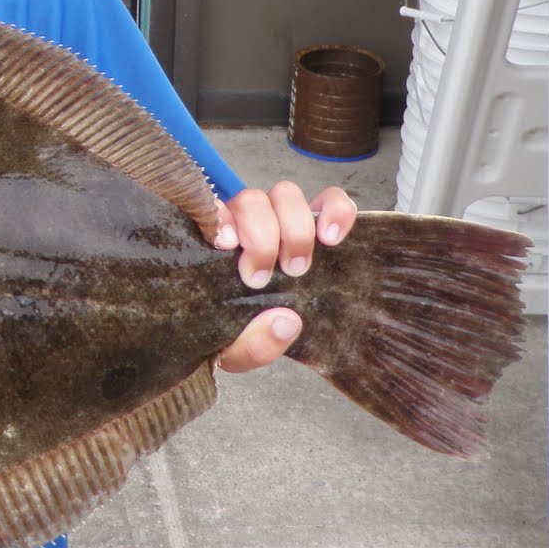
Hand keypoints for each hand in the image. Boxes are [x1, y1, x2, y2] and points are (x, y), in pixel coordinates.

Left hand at [208, 182, 356, 374]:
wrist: (258, 337)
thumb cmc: (238, 338)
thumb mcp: (235, 353)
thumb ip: (252, 344)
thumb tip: (286, 321)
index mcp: (216, 245)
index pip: (212, 209)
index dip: (221, 218)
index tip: (228, 247)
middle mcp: (246, 223)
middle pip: (252, 199)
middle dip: (262, 236)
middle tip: (262, 278)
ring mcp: (283, 220)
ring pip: (286, 194)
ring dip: (295, 228)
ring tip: (298, 268)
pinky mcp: (319, 223)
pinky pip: (332, 199)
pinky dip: (337, 211)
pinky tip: (333, 239)